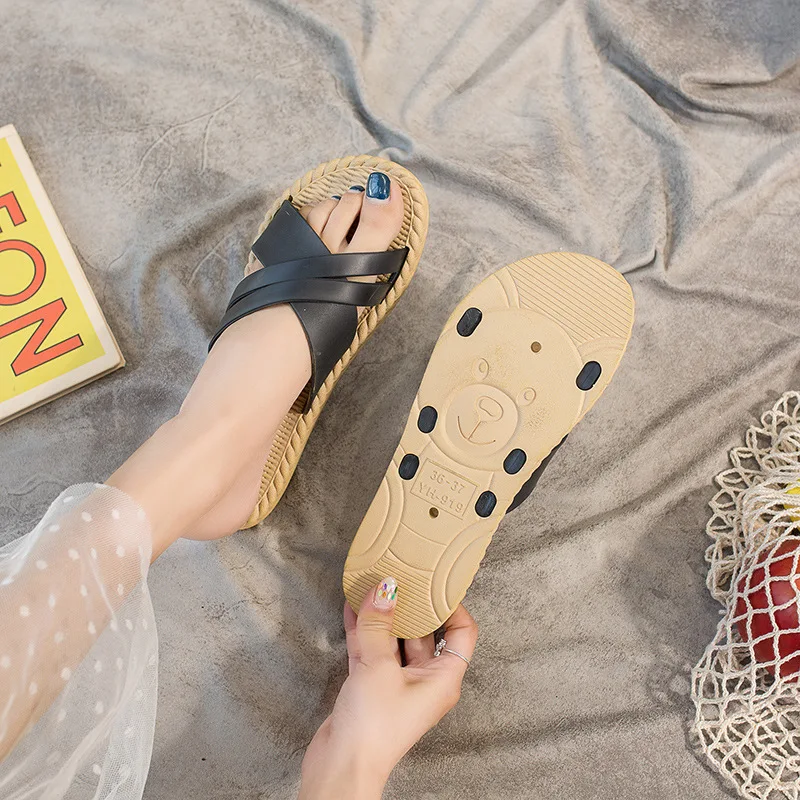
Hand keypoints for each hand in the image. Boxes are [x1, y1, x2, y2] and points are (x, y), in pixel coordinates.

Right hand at [299, 578, 477, 798]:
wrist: (341, 767)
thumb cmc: (374, 726)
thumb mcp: (378, 667)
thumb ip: (379, 625)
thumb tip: (384, 588)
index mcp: (443, 678)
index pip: (461, 633)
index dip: (452, 605)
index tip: (436, 581)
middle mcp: (425, 679)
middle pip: (425, 632)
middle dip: (412, 604)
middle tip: (402, 573)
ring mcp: (398, 682)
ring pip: (395, 639)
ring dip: (384, 614)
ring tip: (374, 582)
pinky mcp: (372, 686)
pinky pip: (372, 649)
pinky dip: (364, 628)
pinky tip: (352, 604)